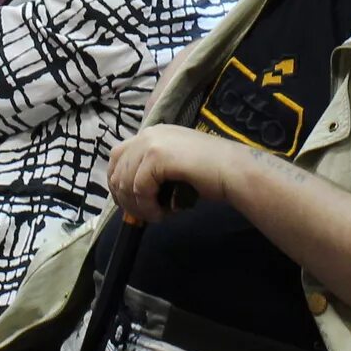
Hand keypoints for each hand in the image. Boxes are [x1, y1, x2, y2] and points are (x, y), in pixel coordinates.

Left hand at [101, 124, 235, 224]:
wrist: (233, 170)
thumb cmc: (210, 173)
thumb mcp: (175, 166)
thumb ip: (152, 172)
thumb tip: (131, 195)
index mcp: (152, 134)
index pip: (118, 157)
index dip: (118, 184)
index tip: (131, 204)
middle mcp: (148, 134)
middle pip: (116, 171)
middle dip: (125, 199)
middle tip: (145, 215)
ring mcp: (151, 142)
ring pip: (125, 183)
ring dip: (138, 206)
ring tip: (157, 216)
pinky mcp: (157, 156)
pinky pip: (139, 189)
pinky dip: (148, 207)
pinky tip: (164, 214)